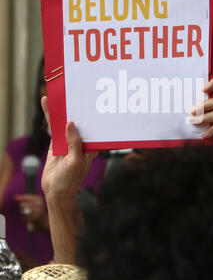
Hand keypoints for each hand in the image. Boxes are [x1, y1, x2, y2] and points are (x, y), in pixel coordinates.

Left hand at [14, 194, 48, 230]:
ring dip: (22, 214)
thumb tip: (15, 197)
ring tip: (26, 214)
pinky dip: (24, 219)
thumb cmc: (37, 211)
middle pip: (23, 204)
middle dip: (21, 207)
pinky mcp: (36, 217)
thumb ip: (25, 200)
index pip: (27, 197)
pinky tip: (27, 219)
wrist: (45, 222)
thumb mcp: (34, 204)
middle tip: (25, 210)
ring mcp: (38, 211)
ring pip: (23, 211)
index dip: (21, 197)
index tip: (15, 197)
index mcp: (39, 199)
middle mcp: (39, 204)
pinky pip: (25, 217)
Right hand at [40, 96, 96, 263]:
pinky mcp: (57, 142)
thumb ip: (74, 144)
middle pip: (82, 119)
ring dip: (63, 107)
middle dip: (80, 105)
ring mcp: (69, 140)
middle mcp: (82, 140)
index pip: (96, 126)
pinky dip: (50, 115)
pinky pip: (54, 126)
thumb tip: (71, 124)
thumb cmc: (70, 180)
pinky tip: (47, 103)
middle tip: (78, 87)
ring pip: (66, 120)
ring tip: (59, 91)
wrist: (56, 192)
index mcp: (92, 145)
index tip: (97, 98)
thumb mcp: (75, 162)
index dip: (97, 113)